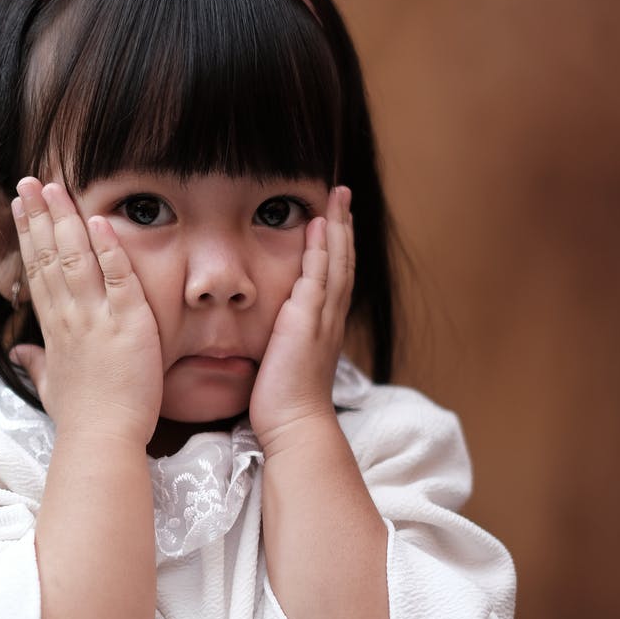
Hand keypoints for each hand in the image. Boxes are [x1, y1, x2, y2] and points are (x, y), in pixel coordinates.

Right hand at [10, 178, 163, 444]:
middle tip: (28, 180)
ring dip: (64, 220)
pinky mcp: (127, 323)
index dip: (27, 236)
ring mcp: (96, 318)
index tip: (20, 207)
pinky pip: (117, 279)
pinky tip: (100, 221)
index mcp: (54, 330)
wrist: (101, 440)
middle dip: (37, 215)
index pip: (37, 272)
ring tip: (54, 187)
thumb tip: (19, 352)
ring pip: (75, 259)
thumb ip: (36, 364)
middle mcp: (69, 317)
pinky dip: (108, 249)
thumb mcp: (51, 389)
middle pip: (48, 256)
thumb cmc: (82, 419)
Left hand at [249, 186, 353, 454]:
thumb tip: (275, 331)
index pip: (334, 275)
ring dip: (338, 227)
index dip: (337, 245)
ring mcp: (322, 318)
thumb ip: (283, 340)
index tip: (334, 217)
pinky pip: (318, 277)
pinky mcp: (307, 321)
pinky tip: (319, 225)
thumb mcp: (283, 361)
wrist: (293, 425)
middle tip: (343, 193)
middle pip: (343, 260)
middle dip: (344, 225)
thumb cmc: (283, 402)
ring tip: (338, 197)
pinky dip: (321, 249)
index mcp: (324, 326)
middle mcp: (329, 318)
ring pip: (337, 262)